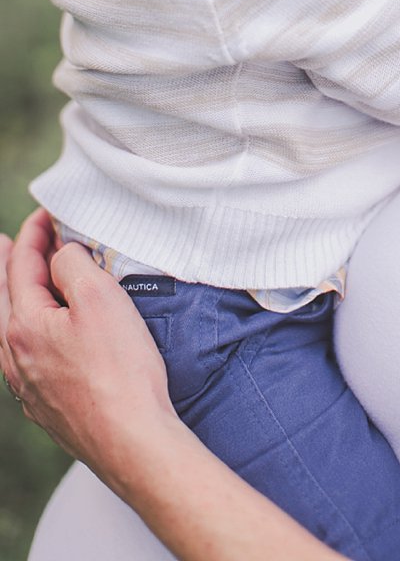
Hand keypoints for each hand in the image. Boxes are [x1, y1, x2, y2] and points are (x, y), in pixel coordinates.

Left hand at [0, 209, 176, 491]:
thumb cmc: (119, 371)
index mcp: (24, 326)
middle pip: (3, 300)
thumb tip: (62, 255)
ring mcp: (29, 386)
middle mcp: (17, 357)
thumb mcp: (100, 298)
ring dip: (13, 301)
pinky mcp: (47, 407)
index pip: (22, 268)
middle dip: (7, 267)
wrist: (131, 440)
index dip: (34, 235)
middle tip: (6, 244)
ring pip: (10, 333)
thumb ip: (74, 265)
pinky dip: (26, 333)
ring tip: (17, 286)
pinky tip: (38, 340)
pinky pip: (24, 359)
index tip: (45, 214)